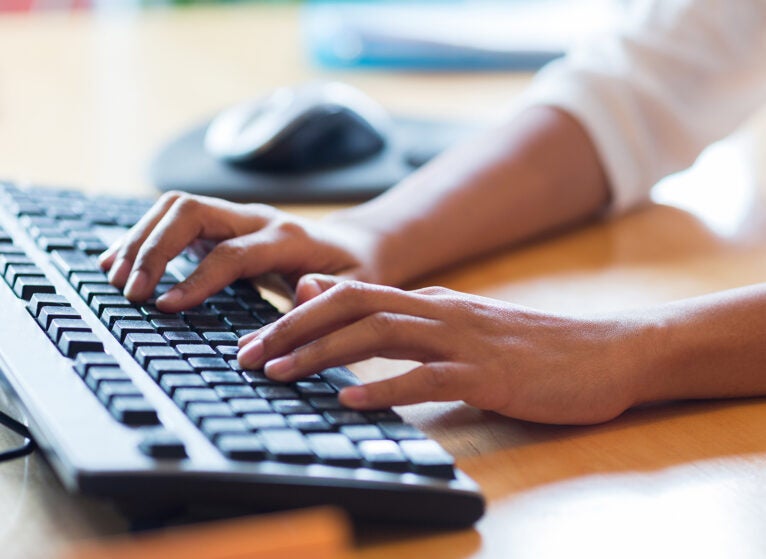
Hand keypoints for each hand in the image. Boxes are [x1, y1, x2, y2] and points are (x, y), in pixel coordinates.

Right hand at [98, 192, 380, 311]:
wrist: (355, 248)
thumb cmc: (356, 275)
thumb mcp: (358, 290)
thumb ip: (332, 294)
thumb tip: (304, 292)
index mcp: (290, 238)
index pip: (233, 252)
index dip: (198, 278)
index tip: (165, 306)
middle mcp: (259, 218)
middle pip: (193, 212)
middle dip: (155, 248)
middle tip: (131, 291)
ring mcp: (238, 217)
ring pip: (177, 208)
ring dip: (142, 239)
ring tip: (115, 278)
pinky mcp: (222, 225)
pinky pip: (175, 219)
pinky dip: (144, 236)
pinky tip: (121, 262)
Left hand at [237, 277, 645, 424]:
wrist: (605, 352)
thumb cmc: (531, 348)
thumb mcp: (460, 326)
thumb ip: (408, 320)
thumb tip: (356, 315)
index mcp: (430, 302)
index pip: (349, 296)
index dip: (296, 315)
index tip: (256, 339)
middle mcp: (439, 311)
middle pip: (351, 307)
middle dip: (292, 329)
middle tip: (246, 355)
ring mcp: (464, 340)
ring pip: (378, 336)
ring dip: (322, 354)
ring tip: (279, 373)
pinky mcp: (488, 374)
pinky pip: (427, 378)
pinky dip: (384, 388)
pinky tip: (351, 401)